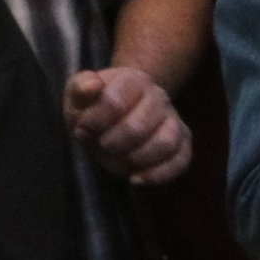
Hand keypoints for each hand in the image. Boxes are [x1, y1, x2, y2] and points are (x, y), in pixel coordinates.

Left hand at [65, 66, 190, 183]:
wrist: (116, 114)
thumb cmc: (94, 106)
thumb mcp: (78, 95)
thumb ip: (80, 88)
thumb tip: (92, 86)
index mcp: (133, 80)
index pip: (115, 101)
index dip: (95, 120)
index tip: (83, 127)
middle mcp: (158, 97)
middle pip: (140, 126)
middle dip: (114, 142)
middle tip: (101, 145)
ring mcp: (173, 119)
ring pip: (166, 143)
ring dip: (137, 158)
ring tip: (119, 159)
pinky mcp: (181, 142)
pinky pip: (181, 159)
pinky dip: (159, 174)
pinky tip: (136, 179)